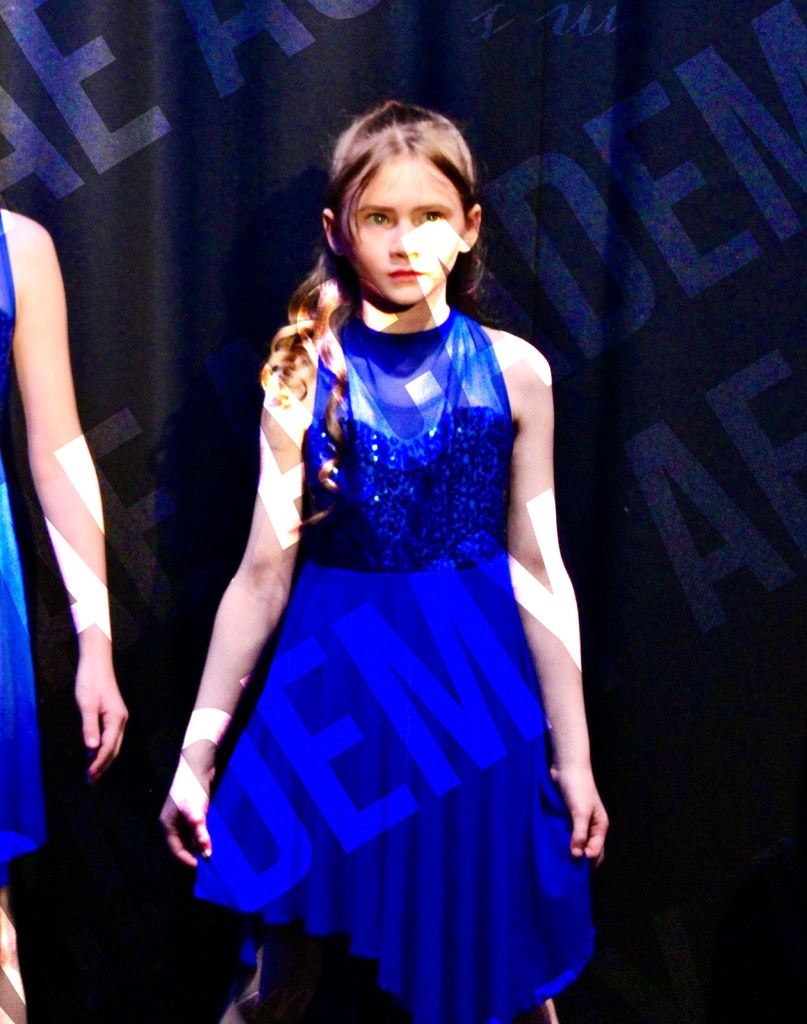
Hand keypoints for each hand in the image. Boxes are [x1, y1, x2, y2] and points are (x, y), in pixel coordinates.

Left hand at [74, 655, 127, 781]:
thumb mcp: (87, 705)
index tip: (89, 776)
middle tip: (91, 781)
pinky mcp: (113, 715)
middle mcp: (121, 720)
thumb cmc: (91, 682)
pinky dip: (103, 749)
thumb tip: (91, 748)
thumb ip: (89, 726)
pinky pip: (111, 737)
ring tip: (93, 773)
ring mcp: (118, 718)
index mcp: (116, 719)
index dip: (99, 763)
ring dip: (104, 759)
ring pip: (114, 744)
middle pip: (114, 749)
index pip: (108, 747)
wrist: (96, 663)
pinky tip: (94, 754)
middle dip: (103, 766)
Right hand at [160, 747, 215, 867]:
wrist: (197, 763)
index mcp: (167, 825)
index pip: (176, 851)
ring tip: (213, 855)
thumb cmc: (193, 787)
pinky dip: (203, 836)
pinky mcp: (191, 811)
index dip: (188, 861)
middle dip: (194, 855)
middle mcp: (172, 823)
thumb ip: (200, 834)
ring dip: (199, 846)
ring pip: (189, 838)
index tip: (203, 868)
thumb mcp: (196, 813)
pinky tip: (213, 839)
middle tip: (209, 865)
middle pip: (181, 846)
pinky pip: (196, 830)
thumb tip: (206, 855)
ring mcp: (181, 817)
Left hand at [550, 764, 607, 865]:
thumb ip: (580, 834)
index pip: (597, 851)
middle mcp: (591, 827)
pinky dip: (561, 842)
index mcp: (600, 827)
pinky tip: (553, 847)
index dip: (587, 861)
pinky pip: (566, 834)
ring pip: (576, 843)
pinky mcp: (566, 818)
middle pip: (588, 850)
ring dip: (569, 852)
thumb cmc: (578, 788)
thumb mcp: (580, 813)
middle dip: (579, 860)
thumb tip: (577, 856)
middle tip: (566, 870)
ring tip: (558, 861)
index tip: (573, 865)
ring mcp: (578, 823)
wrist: (566, 767)